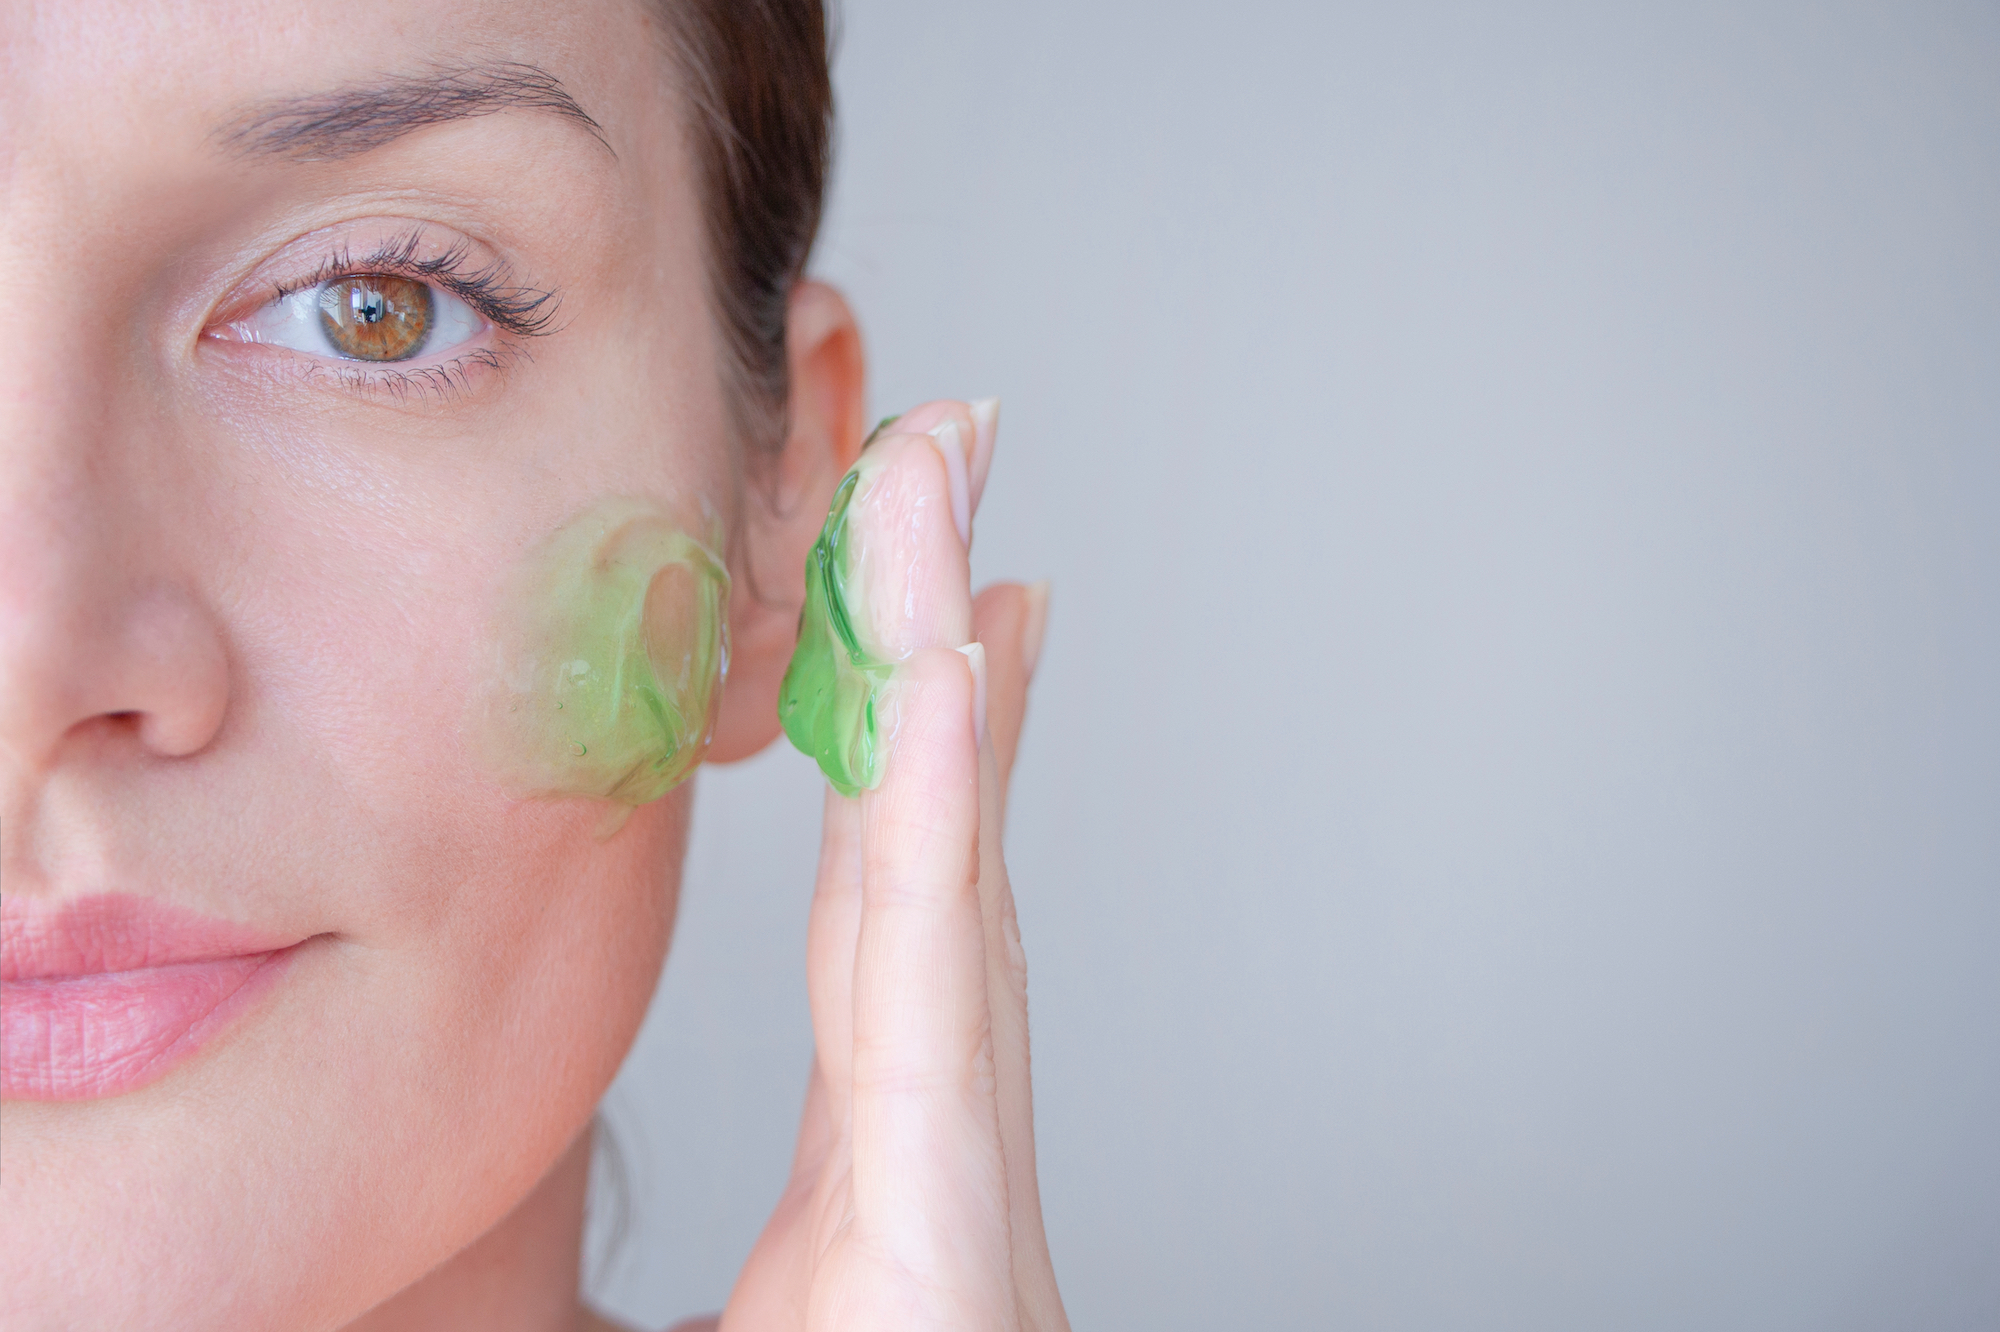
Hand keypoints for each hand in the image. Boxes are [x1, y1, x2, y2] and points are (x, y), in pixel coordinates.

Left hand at [710, 400, 1066, 1330]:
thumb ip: (639, 1256)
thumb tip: (469, 1241)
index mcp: (880, 1189)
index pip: (887, 922)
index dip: (917, 749)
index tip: (949, 604)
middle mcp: (932, 1163)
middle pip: (926, 859)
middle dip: (941, 645)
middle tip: (946, 466)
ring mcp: (950, 1198)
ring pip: (941, 888)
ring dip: (946, 681)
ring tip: (952, 509)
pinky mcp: (946, 1246)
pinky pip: (939, 993)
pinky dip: (952, 825)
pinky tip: (957, 678)